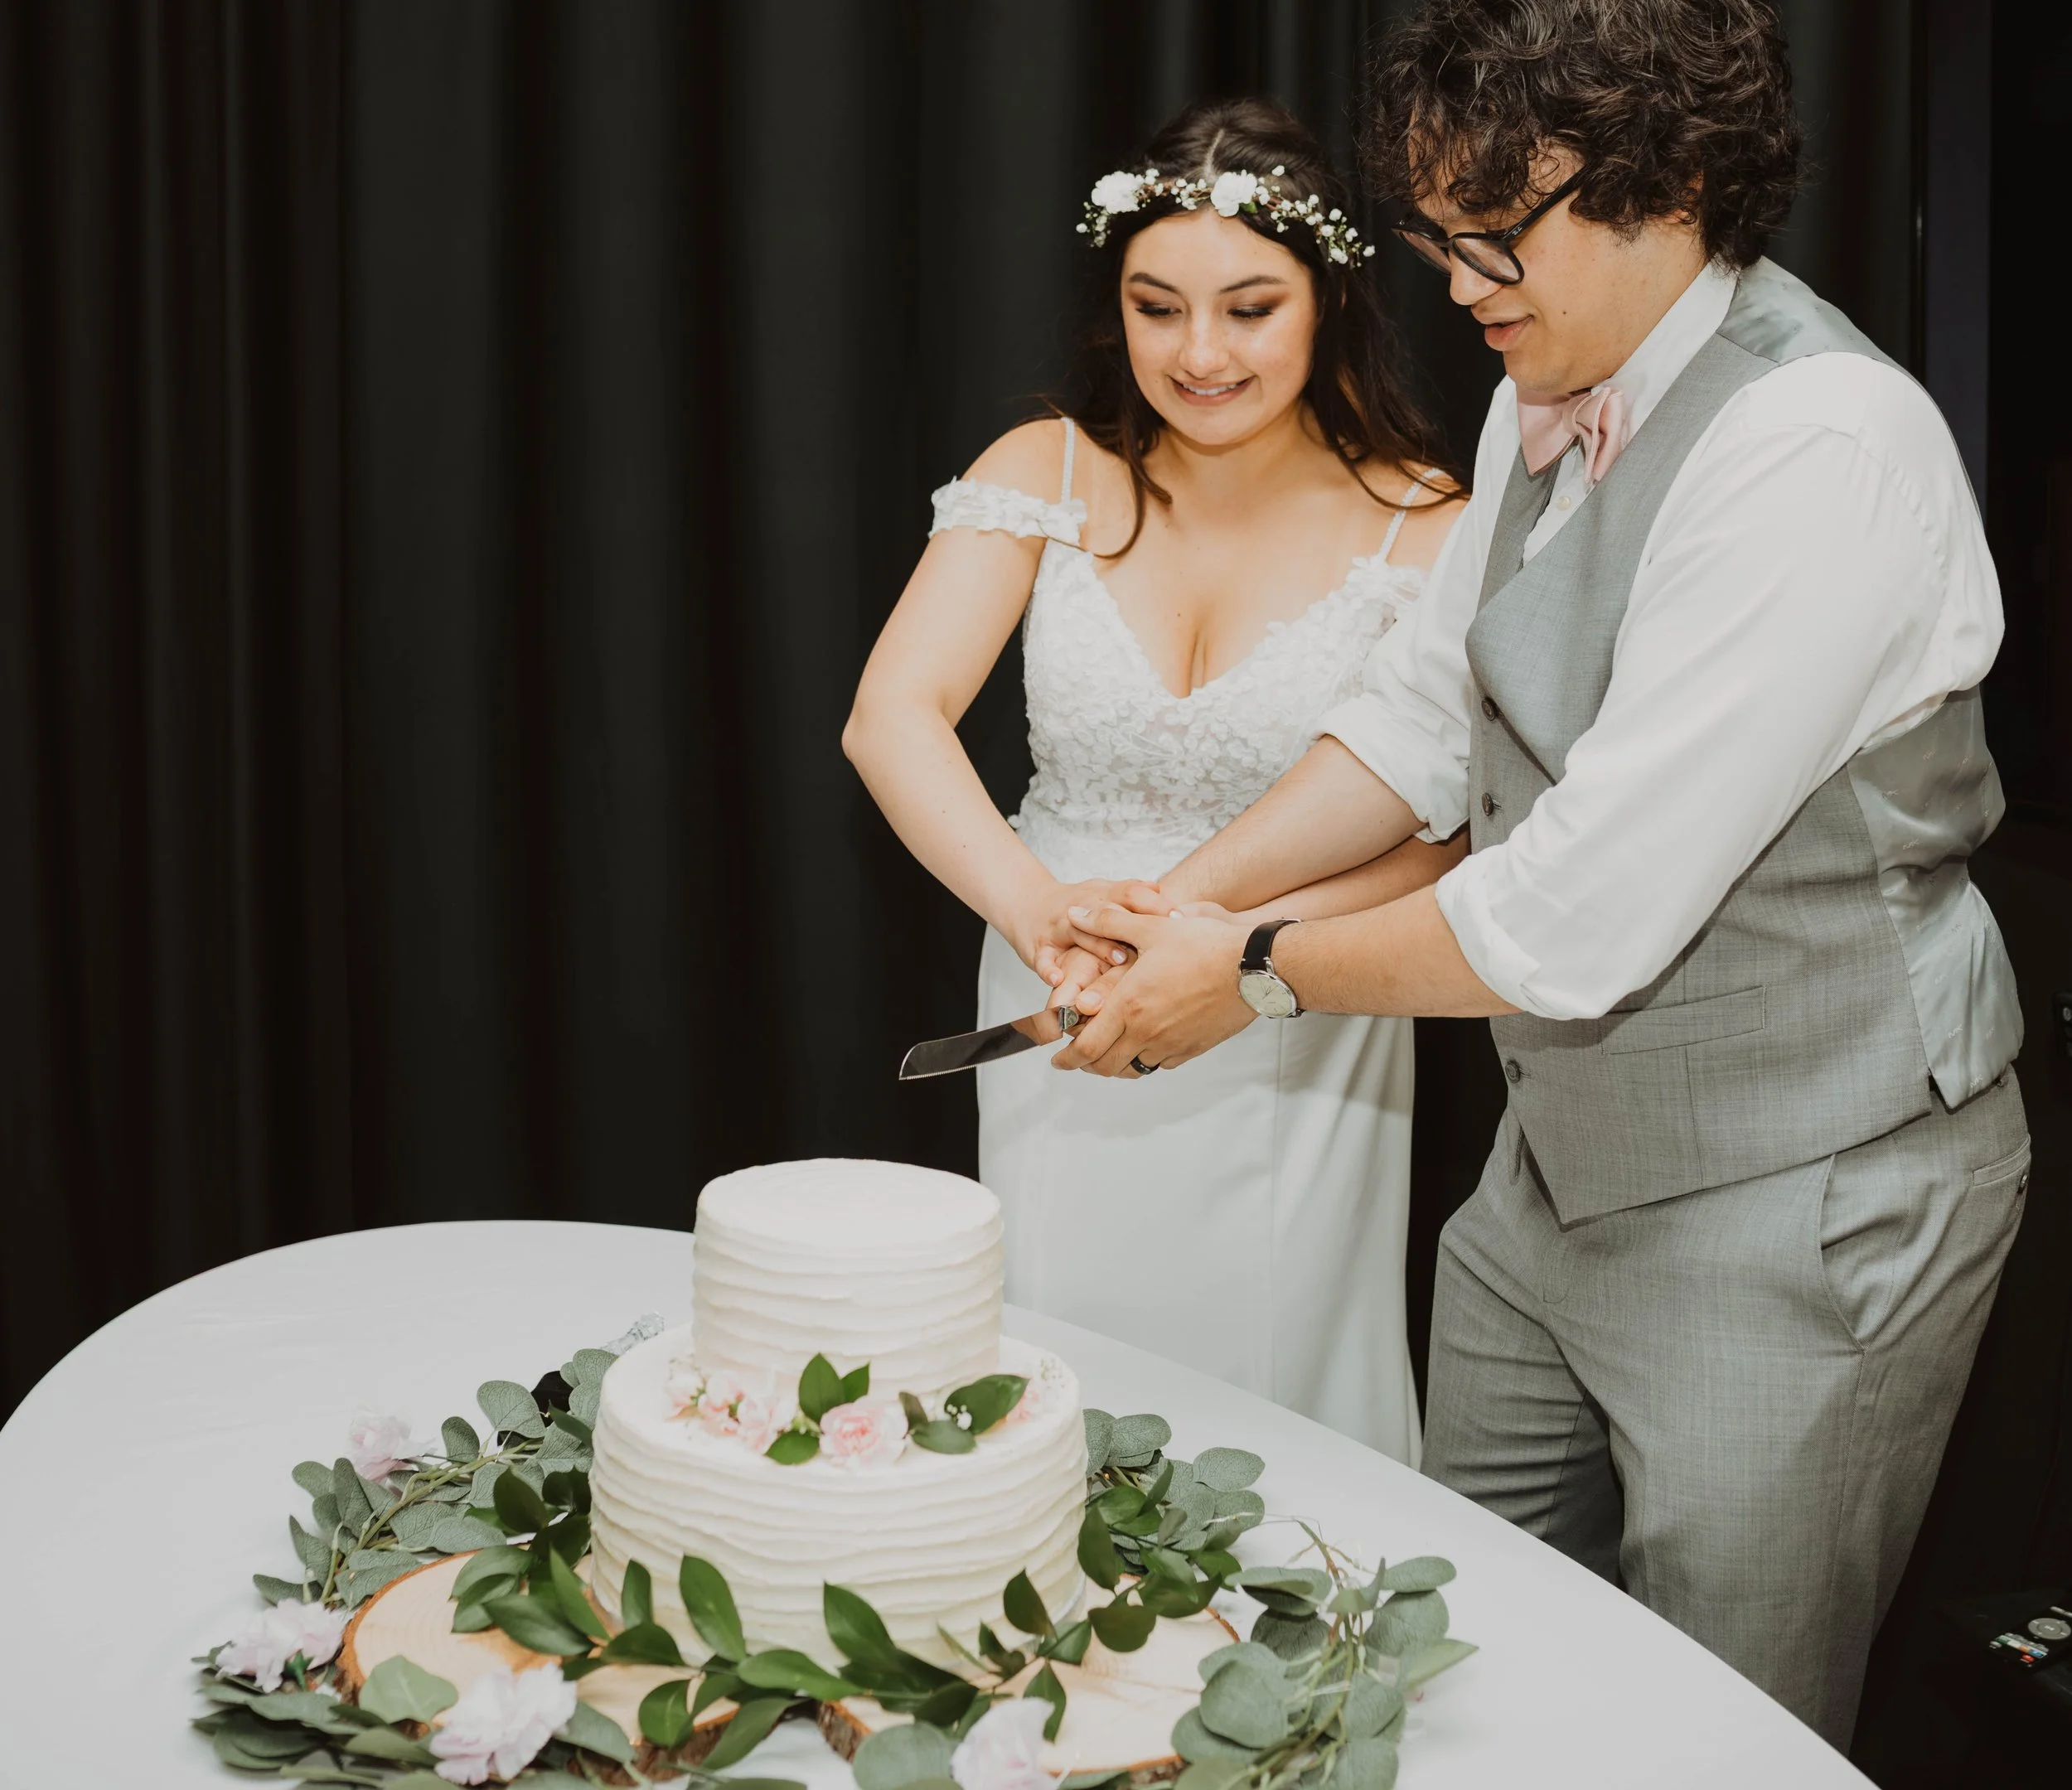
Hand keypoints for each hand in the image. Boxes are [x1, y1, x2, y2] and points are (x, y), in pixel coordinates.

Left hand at [1049, 903, 1254, 1076]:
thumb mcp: (1151, 926)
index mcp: (1130, 1006)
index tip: (1056, 1058)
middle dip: (1084, 1065)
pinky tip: (1144, 1044)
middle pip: (1104, 1065)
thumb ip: (1108, 921)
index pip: (1086, 1047)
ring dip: (1115, 1064)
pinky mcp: (1193, 1049)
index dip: (1066, 1057)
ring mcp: (1171, 1044)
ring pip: (1132, 1068)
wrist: (1254, 968)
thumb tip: (1074, 913)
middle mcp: (1147, 1032)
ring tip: (1108, 1052)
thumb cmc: (1205, 946)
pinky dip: (1145, 1059)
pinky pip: (1161, 1064)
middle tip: (1075, 1059)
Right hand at [1050, 881, 1173, 1013]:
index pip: (1131, 892)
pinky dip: (1049, 969)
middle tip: (1160, 938)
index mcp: (1101, 894)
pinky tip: (1059, 979)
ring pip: (1079, 932)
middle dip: (1133, 922)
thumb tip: (1162, 889)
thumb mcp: (1105, 894)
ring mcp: (1059, 926)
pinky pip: (1043, 959)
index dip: (1155, 904)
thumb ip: (1132, 894)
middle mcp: (1081, 905)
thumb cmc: (1077, 906)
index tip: (1181, 919)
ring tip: (1119, 958)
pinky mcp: (1039, 947)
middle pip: (1108, 909)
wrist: (1028, 905)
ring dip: (1099, 945)